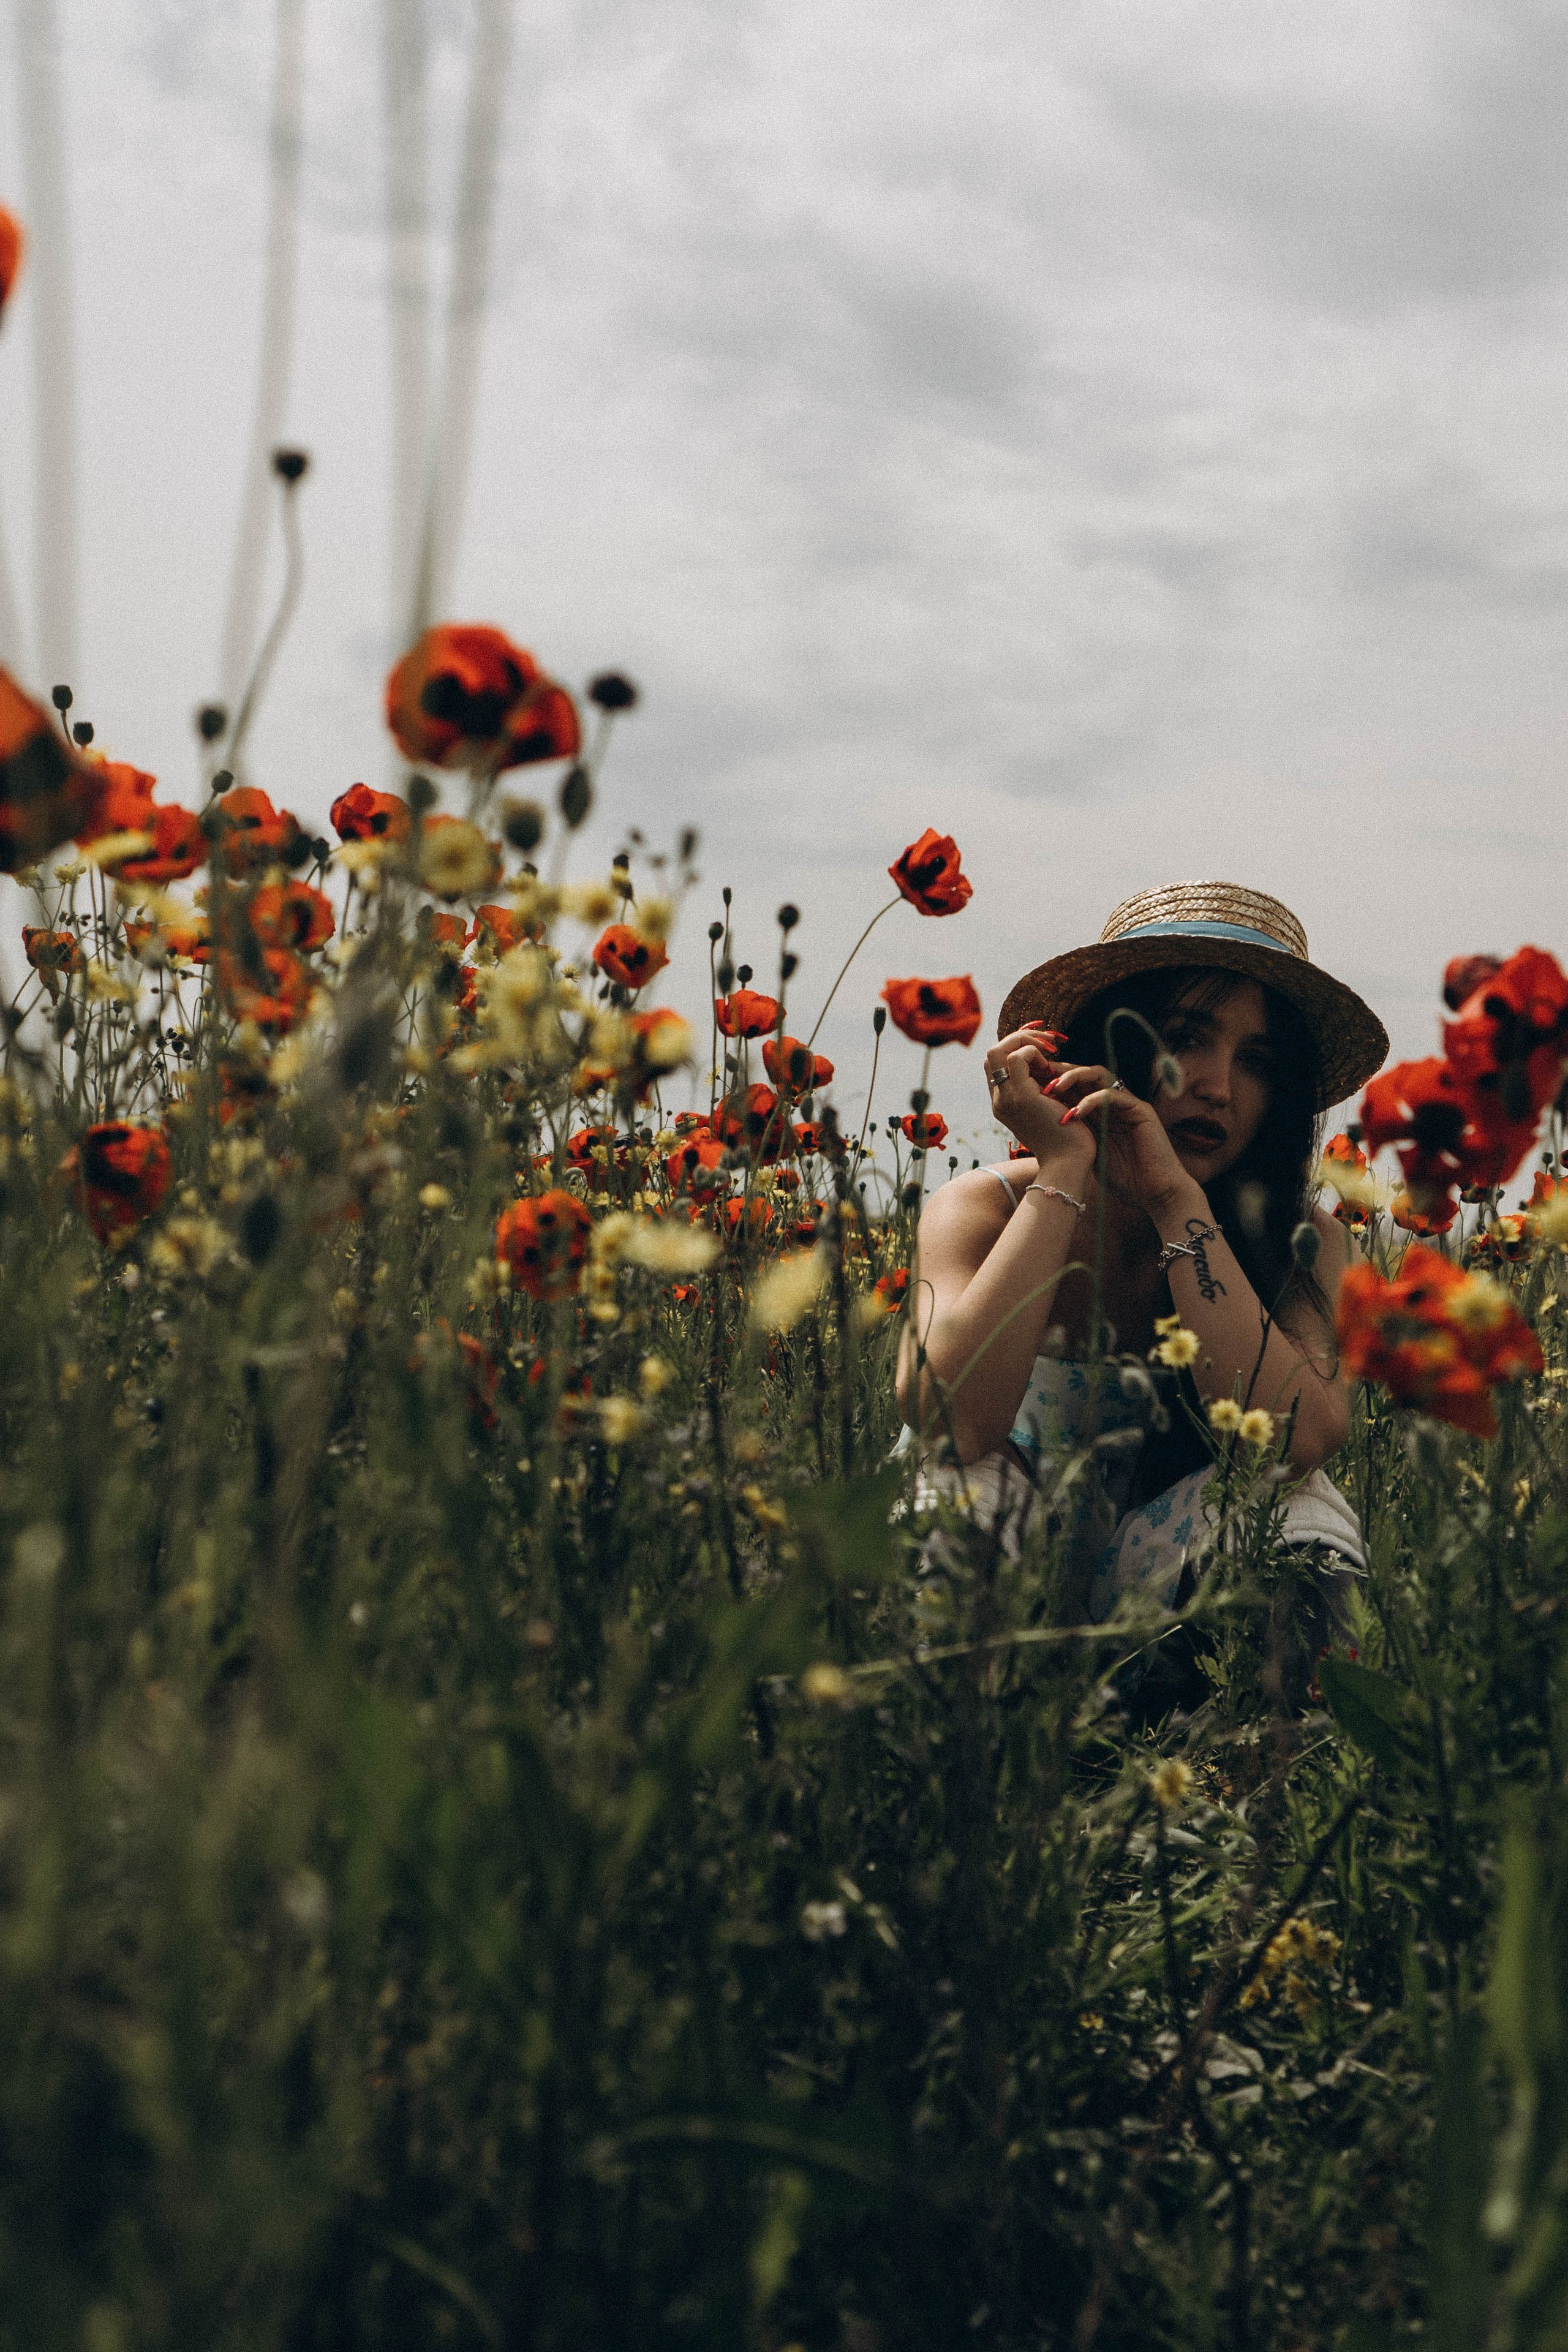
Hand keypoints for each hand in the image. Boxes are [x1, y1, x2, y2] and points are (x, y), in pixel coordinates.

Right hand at [982, 1027, 1094, 1173]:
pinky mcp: (1021, 1097)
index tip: (1044, 1050)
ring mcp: (1006, 1099)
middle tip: (1048, 1044)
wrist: (1069, 1162)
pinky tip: (1051, 1067)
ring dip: (1026, 1042)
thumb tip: (1047, 1067)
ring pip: (997, 1051)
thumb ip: (1041, 1089)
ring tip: (1050, 1053)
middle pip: (992, 1053)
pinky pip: (1017, 1057)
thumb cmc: (1066, 1138)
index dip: (1017, 1048)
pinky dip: (1034, 1053)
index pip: (997, 1064)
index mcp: (1004, 1104)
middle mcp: (999, 1101)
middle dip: (1019, 1039)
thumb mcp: (1050, 1107)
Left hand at [1046, 1062, 1197, 1216]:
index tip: (1029, 1084)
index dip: (1053, 1082)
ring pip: (1100, 1075)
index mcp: (1100, 1111)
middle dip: (1060, 1072)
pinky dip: (1093, 1101)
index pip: (1075, 1086)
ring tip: (1053, 1088)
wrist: (1156, 1193)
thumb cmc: (1124, 1178)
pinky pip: (1114, 1096)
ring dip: (1074, 1078)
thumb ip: (1074, 1136)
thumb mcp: (1090, 1153)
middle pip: (1085, 1074)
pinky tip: (1075, 1112)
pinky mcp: (1141, 1111)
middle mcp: (1114, 1103)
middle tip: (1038, 1076)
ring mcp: (1128, 1104)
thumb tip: (1042, 1127)